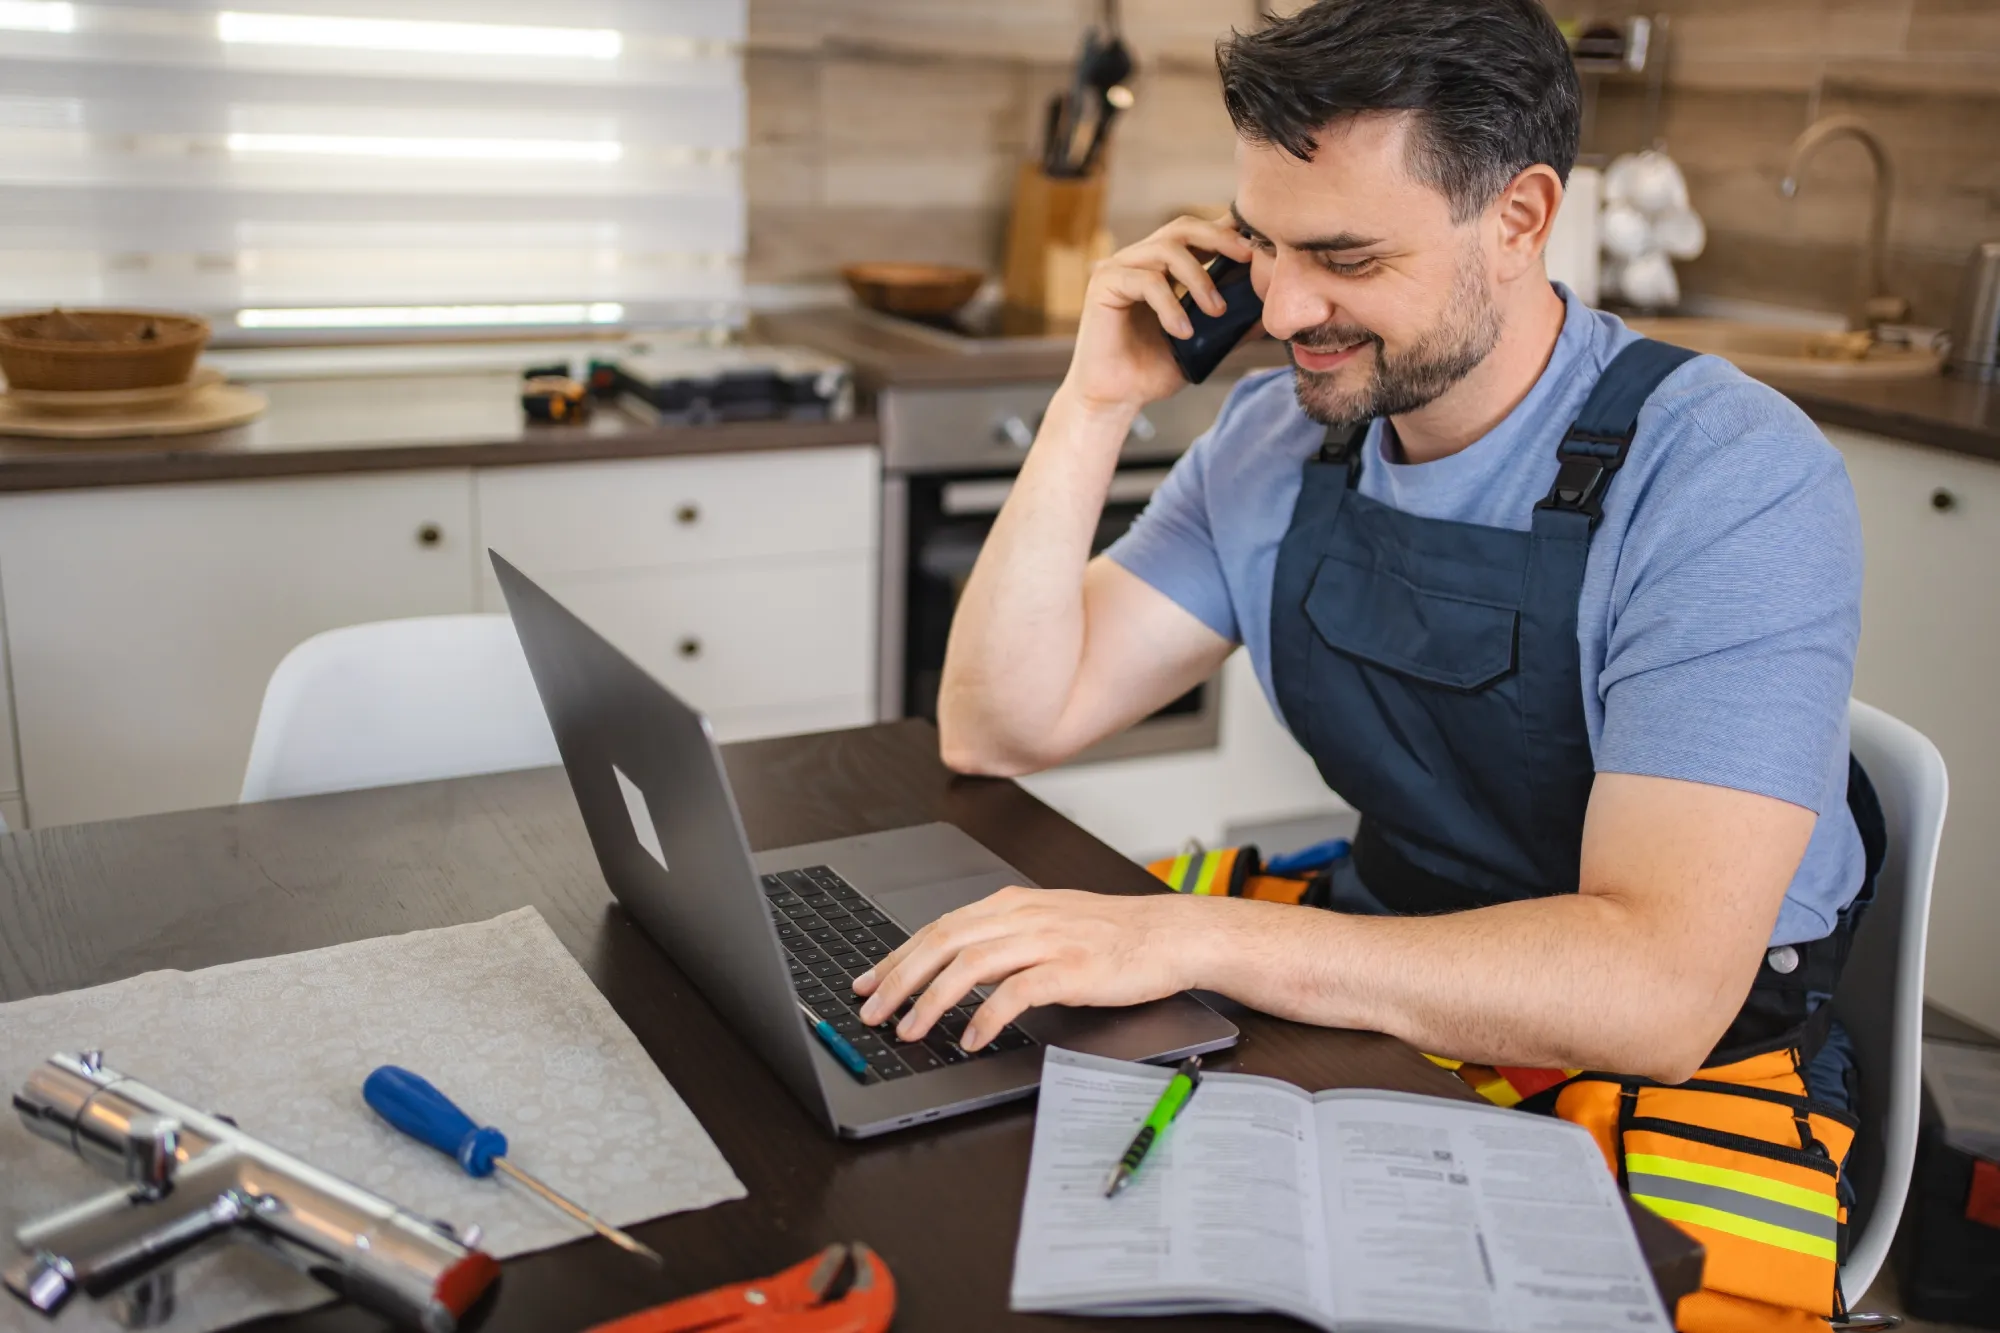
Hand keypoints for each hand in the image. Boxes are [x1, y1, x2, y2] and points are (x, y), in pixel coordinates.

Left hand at [850, 886, 1206, 1049]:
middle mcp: (1022, 917)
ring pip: (970, 965)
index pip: (938, 927)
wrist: (1171, 934)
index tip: (867, 982)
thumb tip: (955, 967)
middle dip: (898, 979)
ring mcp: (1047, 940)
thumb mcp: (1048, 925)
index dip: (895, 956)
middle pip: (942, 942)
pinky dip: (986, 1016)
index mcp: (1011, 905)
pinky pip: (1017, 992)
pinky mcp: (1071, 968)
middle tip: (871, 1011)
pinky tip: (971, 1038)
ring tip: (910, 1030)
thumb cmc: (1113, 935)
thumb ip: (1003, 940)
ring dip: (931, 1001)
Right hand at [1063, 215, 1255, 416]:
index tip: (1257, 250)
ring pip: (1167, 250)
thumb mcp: (1204, 344)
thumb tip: (1270, 312)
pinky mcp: (1104, 284)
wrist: (1115, 399)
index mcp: (1162, 267)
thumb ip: (1232, 324)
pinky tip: (1182, 331)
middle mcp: (1139, 260)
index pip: (1197, 234)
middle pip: (1183, 228)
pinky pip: (1146, 281)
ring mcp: (1119, 268)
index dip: (1227, 234)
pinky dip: (1170, 304)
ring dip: (1199, 278)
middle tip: (1247, 259)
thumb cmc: (1153, 370)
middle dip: (1220, 239)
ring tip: (1216, 312)